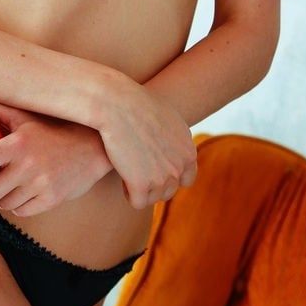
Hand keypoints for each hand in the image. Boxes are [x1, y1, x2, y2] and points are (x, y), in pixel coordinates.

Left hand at [0, 95, 112, 222]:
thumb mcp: (21, 116)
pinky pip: (22, 210)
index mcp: (18, 143)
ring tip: (6, 183)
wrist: (93, 147)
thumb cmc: (51, 129)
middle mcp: (29, 165)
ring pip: (5, 202)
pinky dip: (16, 204)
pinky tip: (22, 191)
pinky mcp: (52, 200)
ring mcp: (41, 185)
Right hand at [98, 78, 197, 209]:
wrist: (117, 104)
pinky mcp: (143, 185)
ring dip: (139, 188)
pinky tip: (121, 174)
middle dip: (152, 183)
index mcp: (188, 150)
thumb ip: (174, 138)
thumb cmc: (135, 103)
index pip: (186, 178)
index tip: (152, 167)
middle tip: (135, 166)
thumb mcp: (167, 117)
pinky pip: (137, 202)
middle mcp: (180, 166)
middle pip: (168, 191)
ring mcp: (163, 177)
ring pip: (152, 198)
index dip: (168, 175)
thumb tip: (170, 150)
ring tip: (127, 167)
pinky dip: (128, 192)